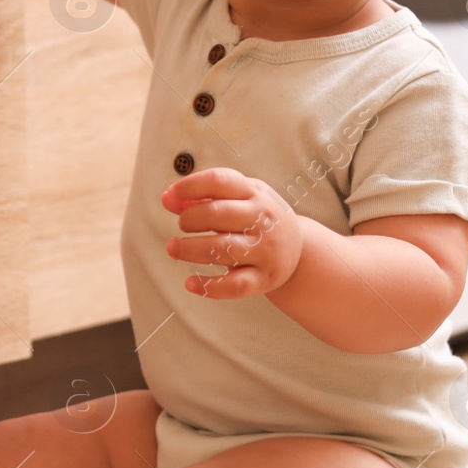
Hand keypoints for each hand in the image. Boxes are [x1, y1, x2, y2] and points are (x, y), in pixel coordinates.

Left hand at [162, 168, 302, 298]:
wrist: (300, 251)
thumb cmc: (258, 219)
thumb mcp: (238, 199)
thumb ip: (203, 197)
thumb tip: (168, 199)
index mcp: (255, 193)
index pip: (220, 181)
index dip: (189, 186)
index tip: (170, 196)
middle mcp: (263, 220)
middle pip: (217, 214)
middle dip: (189, 219)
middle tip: (182, 225)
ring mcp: (265, 250)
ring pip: (222, 249)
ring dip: (190, 249)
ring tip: (173, 248)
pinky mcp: (263, 279)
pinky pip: (234, 285)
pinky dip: (209, 286)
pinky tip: (190, 283)